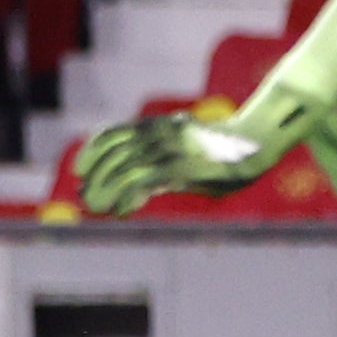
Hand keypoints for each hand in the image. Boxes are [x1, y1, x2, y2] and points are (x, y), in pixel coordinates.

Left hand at [78, 112, 274, 215]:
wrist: (255, 144)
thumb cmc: (220, 151)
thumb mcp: (185, 147)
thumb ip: (160, 157)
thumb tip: (135, 180)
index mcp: (159, 126)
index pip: (115, 134)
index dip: (93, 151)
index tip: (80, 170)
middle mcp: (162, 133)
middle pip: (117, 153)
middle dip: (96, 176)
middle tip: (85, 197)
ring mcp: (174, 150)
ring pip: (128, 167)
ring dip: (108, 188)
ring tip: (96, 206)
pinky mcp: (186, 168)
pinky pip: (149, 182)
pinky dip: (130, 196)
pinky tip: (121, 210)